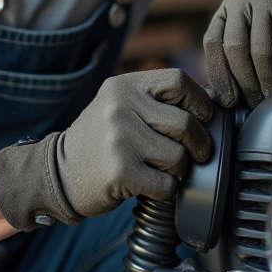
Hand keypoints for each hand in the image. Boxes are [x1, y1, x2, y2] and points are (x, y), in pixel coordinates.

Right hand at [0, 69, 213, 229]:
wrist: (57, 172)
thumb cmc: (101, 140)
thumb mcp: (120, 106)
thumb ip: (157, 101)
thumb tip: (214, 103)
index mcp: (124, 86)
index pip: (179, 81)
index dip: (200, 102)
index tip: (203, 118)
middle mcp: (120, 107)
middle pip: (185, 122)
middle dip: (198, 143)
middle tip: (195, 154)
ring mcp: (119, 139)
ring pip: (179, 156)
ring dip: (179, 170)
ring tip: (162, 169)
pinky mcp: (120, 172)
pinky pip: (166, 184)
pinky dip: (166, 190)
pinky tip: (150, 185)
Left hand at [203, 0, 271, 108]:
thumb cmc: (265, 26)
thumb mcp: (243, 33)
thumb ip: (231, 57)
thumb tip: (227, 98)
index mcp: (225, 11)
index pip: (212, 42)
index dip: (219, 74)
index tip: (229, 100)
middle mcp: (241, 2)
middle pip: (236, 48)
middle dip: (245, 82)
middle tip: (254, 102)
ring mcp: (266, 3)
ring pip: (260, 51)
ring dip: (266, 80)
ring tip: (270, 95)